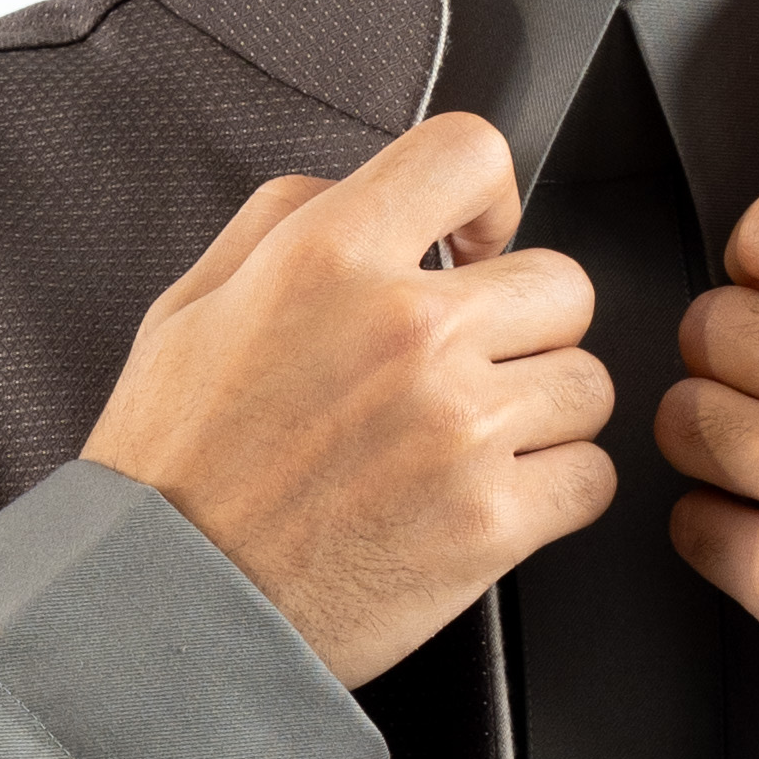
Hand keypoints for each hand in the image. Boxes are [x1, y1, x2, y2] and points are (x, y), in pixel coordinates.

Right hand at [83, 107, 614, 688]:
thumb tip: (361, 189)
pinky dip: (557, 492)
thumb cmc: (172, 469)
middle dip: (525, 325)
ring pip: (588, 385)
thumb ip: (283, 222)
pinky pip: (591, 477)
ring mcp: (460, 429)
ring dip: (545, 413)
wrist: (166, 604)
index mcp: (330, 259)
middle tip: (471, 368)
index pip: (468, 153)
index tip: (481, 244)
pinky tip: (489, 499)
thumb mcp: (191, 305)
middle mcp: (409, 331)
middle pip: (562, 284)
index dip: (488, 197)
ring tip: (472, 444)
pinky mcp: (493, 524)